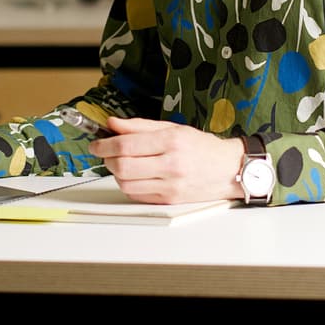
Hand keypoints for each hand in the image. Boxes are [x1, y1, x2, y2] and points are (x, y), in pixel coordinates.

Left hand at [89, 117, 244, 204]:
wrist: (228, 170)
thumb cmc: (202, 148)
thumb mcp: (173, 127)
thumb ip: (140, 126)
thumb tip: (113, 124)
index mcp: (172, 141)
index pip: (126, 145)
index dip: (104, 144)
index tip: (96, 143)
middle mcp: (171, 164)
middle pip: (122, 166)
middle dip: (106, 159)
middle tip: (105, 153)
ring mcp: (170, 185)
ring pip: (126, 183)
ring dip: (116, 173)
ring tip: (122, 163)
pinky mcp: (168, 200)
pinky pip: (136, 195)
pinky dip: (128, 185)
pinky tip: (135, 175)